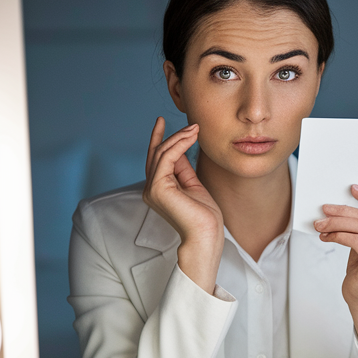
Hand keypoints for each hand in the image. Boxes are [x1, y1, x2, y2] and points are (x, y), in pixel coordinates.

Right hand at [141, 118, 223, 293]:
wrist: (206, 235)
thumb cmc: (204, 217)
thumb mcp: (193, 185)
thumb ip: (183, 169)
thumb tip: (181, 150)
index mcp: (158, 189)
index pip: (155, 159)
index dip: (158, 139)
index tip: (162, 122)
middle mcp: (151, 189)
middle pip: (157, 154)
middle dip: (172, 135)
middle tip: (192, 125)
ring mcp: (152, 189)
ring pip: (162, 153)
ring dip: (179, 138)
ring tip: (195, 129)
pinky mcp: (158, 188)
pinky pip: (167, 158)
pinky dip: (179, 145)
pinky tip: (191, 137)